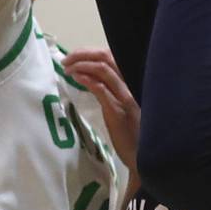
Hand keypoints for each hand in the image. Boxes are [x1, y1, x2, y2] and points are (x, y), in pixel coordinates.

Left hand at [61, 48, 140, 173]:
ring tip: (67, 68)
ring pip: (104, 69)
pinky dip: (87, 80)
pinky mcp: (119, 111)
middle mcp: (130, 85)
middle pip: (106, 57)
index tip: (75, 56)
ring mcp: (126, 97)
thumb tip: (89, 79)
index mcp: (132, 82)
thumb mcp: (123, 108)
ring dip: (81, 65)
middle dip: (83, 54)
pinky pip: (102, 89)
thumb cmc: (134, 134)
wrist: (144, 157)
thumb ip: (111, 92)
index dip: (91, 52)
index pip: (112, 56)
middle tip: (66, 60)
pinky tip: (76, 78)